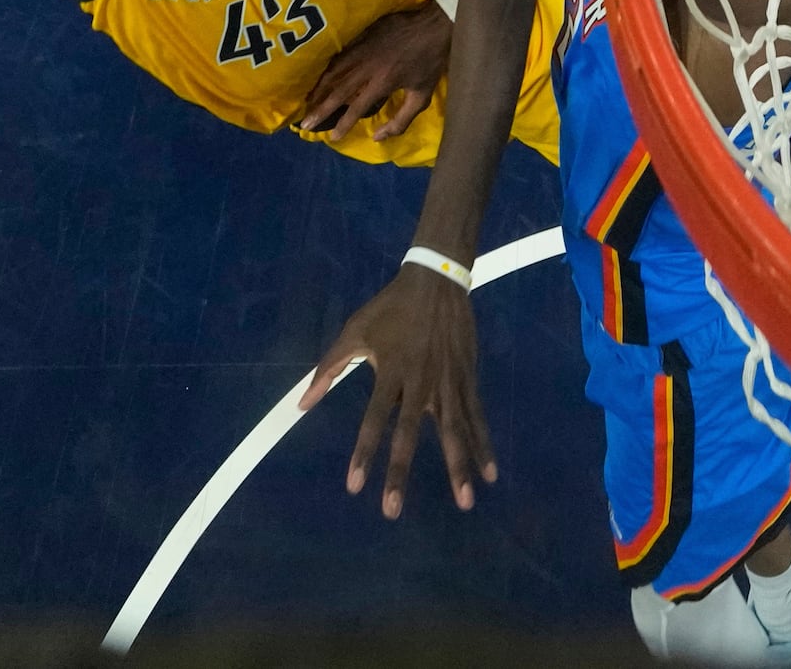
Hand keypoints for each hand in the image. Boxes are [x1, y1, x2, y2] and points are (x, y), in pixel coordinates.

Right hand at [287, 1, 450, 139]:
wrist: (436, 24)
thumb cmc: (431, 62)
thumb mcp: (422, 96)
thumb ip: (401, 120)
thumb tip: (377, 137)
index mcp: (384, 81)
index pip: (356, 107)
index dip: (343, 124)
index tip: (331, 137)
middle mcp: (368, 66)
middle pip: (338, 90)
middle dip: (320, 109)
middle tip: (304, 124)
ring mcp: (363, 47)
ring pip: (334, 70)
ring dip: (319, 88)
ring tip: (307, 101)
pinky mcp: (363, 34)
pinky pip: (340, 54)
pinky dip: (327, 67)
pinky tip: (320, 76)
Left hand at [299, 266, 496, 518]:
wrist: (437, 280)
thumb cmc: (391, 308)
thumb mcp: (354, 330)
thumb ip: (329, 368)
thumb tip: (301, 404)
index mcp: (391, 372)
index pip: (374, 420)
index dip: (364, 453)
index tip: (355, 486)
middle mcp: (420, 383)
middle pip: (410, 435)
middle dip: (401, 473)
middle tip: (393, 510)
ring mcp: (448, 383)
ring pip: (454, 432)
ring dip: (459, 467)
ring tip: (465, 501)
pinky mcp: (468, 379)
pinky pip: (476, 417)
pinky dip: (483, 445)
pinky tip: (489, 472)